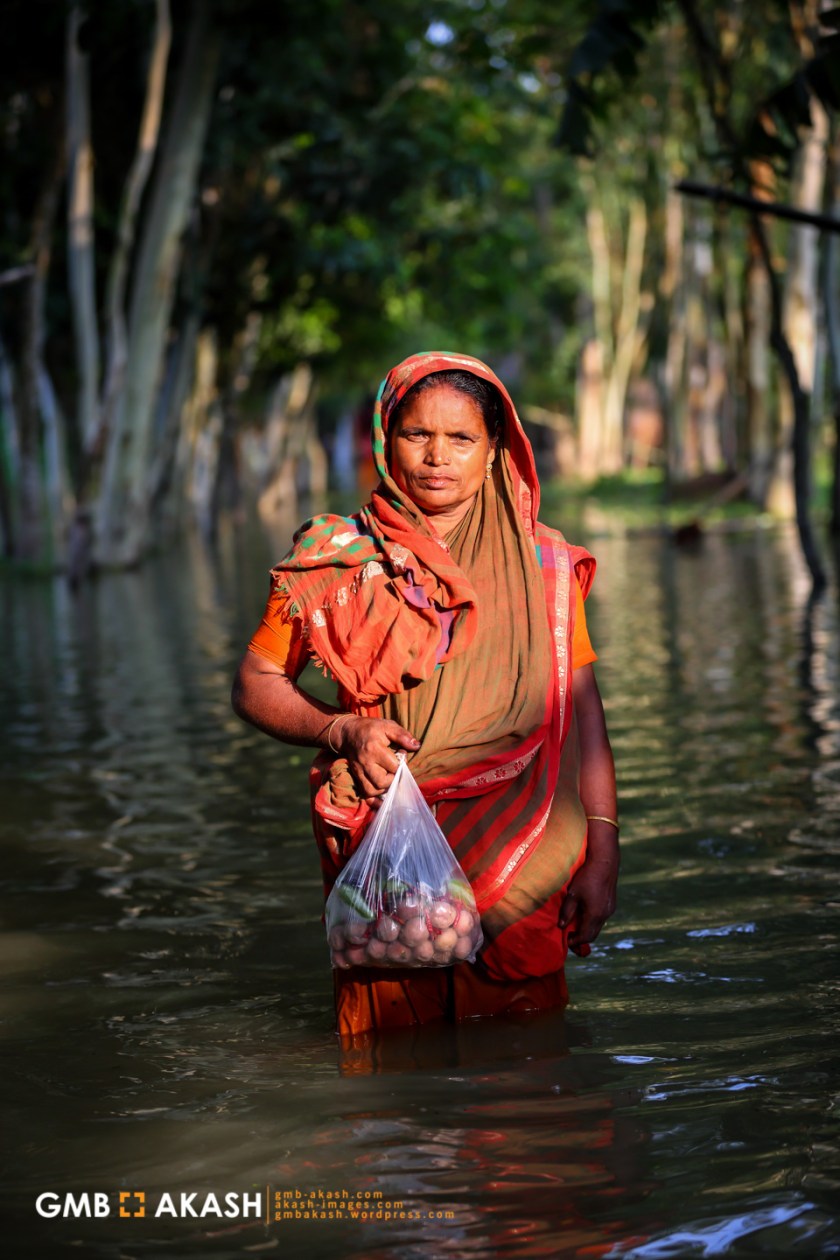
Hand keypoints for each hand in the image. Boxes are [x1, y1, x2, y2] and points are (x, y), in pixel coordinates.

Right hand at [335, 716, 418, 806]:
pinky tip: (382, 797)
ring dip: (384, 788)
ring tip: (389, 777)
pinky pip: (364, 793)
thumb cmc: (370, 728)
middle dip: (394, 779)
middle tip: (396, 770)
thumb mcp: (387, 726)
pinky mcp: (356, 776)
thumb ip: (402, 735)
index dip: (402, 763)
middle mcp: (365, 762)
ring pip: (373, 790)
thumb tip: (416, 746)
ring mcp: (359, 771)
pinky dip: (374, 798)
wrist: (347, 732)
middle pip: (382, 781)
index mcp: (374, 749)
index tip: (402, 754)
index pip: (393, 766)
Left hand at [558, 829, 618, 957]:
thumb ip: (567, 911)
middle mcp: (605, 915)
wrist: (605, 862)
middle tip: (570, 937)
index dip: (575, 941)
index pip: (585, 936)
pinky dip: (592, 921)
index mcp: (595, 914)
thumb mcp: (573, 894)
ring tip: (575, 925)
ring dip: (587, 929)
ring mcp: (609, 909)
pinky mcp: (611, 904)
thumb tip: (561, 926)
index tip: (566, 941)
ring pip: (598, 926)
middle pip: (593, 934)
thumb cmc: (586, 877)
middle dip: (581, 938)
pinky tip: (584, 914)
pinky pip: (601, 918)